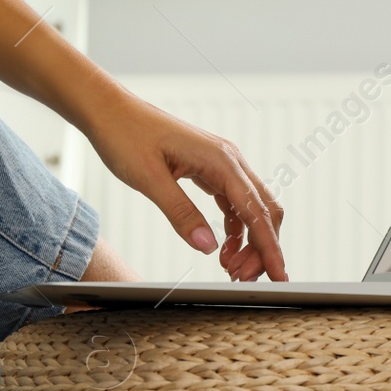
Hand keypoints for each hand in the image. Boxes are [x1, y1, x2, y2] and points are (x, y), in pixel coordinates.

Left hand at [86, 90, 285, 281]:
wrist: (110, 110)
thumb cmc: (126, 136)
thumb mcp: (149, 179)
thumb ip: (180, 213)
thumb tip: (208, 247)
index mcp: (221, 161)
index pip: (257, 212)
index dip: (270, 248)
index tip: (280, 278)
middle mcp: (229, 160)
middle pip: (264, 210)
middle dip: (262, 248)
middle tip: (242, 279)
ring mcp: (221, 163)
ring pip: (252, 207)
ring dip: (249, 240)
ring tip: (230, 269)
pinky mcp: (209, 168)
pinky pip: (234, 201)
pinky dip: (235, 227)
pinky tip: (222, 246)